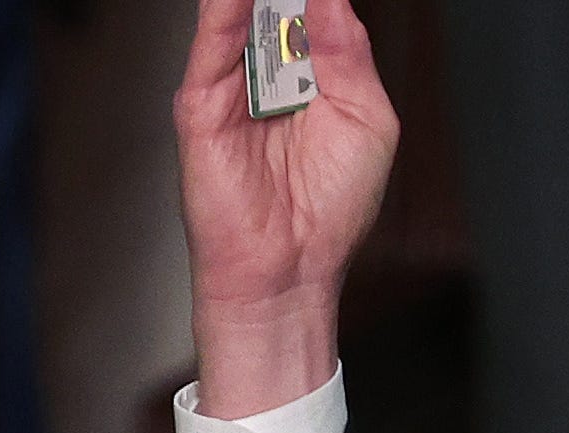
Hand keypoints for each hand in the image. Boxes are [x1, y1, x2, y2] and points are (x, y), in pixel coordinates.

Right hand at [174, 0, 398, 416]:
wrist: (290, 270)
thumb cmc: (330, 210)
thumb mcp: (366, 122)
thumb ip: (350, 55)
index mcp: (313, 75)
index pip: (314, 10)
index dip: (319, 0)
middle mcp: (270, 73)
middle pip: (276, 5)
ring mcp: (233, 85)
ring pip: (240, 13)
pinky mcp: (202, 103)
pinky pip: (212, 44)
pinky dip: (225, 11)